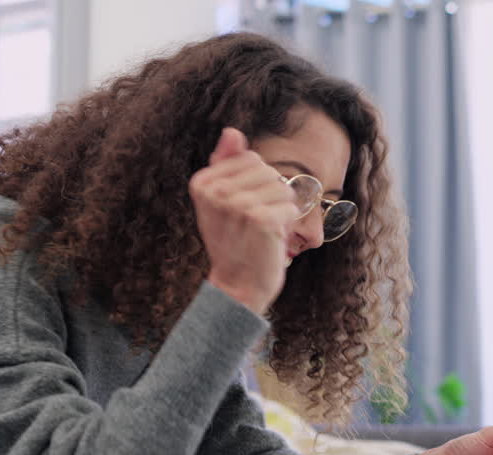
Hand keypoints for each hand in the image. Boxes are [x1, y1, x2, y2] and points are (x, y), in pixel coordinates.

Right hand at [189, 127, 296, 313]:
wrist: (238, 285)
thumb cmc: (234, 241)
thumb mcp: (221, 201)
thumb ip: (225, 164)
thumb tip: (232, 131)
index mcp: (202, 182)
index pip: (250, 159)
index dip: (256, 184)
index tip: (242, 209)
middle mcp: (215, 191)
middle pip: (267, 169)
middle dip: (270, 195)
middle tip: (254, 222)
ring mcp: (237, 205)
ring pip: (282, 186)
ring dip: (280, 209)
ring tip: (263, 230)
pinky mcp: (260, 219)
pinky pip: (290, 206)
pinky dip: (288, 222)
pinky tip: (272, 236)